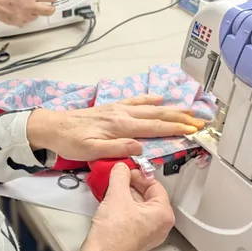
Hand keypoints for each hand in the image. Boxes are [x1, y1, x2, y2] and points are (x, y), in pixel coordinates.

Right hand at [0, 0, 56, 26]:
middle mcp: (29, 5)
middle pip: (49, 10)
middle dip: (51, 7)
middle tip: (49, 6)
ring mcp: (24, 15)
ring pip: (37, 17)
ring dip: (36, 12)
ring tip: (30, 7)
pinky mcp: (17, 22)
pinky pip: (27, 21)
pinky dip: (26, 17)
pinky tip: (21, 12)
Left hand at [26, 95, 206, 160]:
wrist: (52, 126)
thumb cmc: (70, 142)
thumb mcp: (91, 152)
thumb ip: (117, 148)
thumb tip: (141, 146)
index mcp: (120, 127)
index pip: (154, 128)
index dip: (175, 129)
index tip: (192, 130)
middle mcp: (122, 115)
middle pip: (157, 116)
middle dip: (180, 118)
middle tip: (199, 120)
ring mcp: (117, 109)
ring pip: (149, 108)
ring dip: (170, 109)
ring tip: (188, 109)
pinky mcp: (111, 107)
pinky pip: (135, 101)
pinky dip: (149, 99)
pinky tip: (158, 99)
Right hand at [77, 164, 174, 250]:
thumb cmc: (112, 233)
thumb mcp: (116, 195)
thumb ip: (120, 175)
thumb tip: (121, 167)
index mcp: (163, 214)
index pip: (155, 185)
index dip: (139, 174)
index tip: (126, 170)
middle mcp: (161, 225)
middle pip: (148, 195)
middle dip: (132, 184)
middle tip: (118, 177)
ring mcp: (149, 234)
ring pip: (140, 206)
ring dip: (126, 195)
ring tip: (112, 188)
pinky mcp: (137, 239)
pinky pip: (135, 216)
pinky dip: (124, 207)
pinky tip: (112, 203)